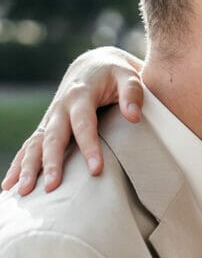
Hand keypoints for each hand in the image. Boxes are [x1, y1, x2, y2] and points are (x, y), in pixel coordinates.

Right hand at [2, 46, 143, 194]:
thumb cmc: (114, 74)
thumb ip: (133, 93)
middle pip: (53, 137)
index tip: (95, 170)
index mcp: (80, 95)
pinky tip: (9, 185)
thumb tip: (133, 116)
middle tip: (52, 187)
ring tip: (23, 192)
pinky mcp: (47, 127)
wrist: (92, 66)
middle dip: (51, 162)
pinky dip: (18, 165)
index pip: (83, 124)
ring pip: (35, 144)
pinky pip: (29, 147)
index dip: (89, 147)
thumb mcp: (127, 76)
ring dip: (27, 168)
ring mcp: (51, 118)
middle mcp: (60, 107)